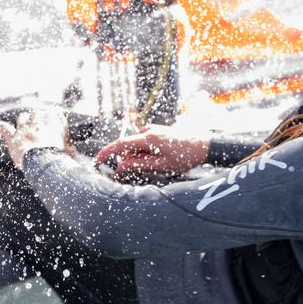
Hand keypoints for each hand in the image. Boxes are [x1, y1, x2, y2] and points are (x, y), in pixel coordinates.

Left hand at [0, 109, 74, 169]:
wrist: (44, 162)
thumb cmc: (59, 157)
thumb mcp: (69, 152)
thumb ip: (69, 149)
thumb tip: (72, 150)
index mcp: (54, 123)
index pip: (54, 114)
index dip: (52, 118)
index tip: (53, 121)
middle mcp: (38, 122)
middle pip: (37, 113)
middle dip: (37, 117)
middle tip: (37, 123)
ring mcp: (24, 129)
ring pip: (22, 118)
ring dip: (23, 120)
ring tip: (24, 126)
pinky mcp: (14, 138)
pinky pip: (4, 128)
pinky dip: (0, 127)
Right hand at [94, 124, 209, 179]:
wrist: (204, 145)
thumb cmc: (186, 156)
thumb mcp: (161, 166)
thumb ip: (139, 166)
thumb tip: (120, 168)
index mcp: (149, 138)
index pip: (120, 144)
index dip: (106, 153)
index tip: (97, 161)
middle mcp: (149, 131)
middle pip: (128, 147)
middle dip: (127, 160)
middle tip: (133, 173)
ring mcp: (154, 130)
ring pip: (137, 146)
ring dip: (138, 158)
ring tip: (157, 165)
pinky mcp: (158, 133)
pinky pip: (144, 144)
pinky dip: (145, 153)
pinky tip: (159, 159)